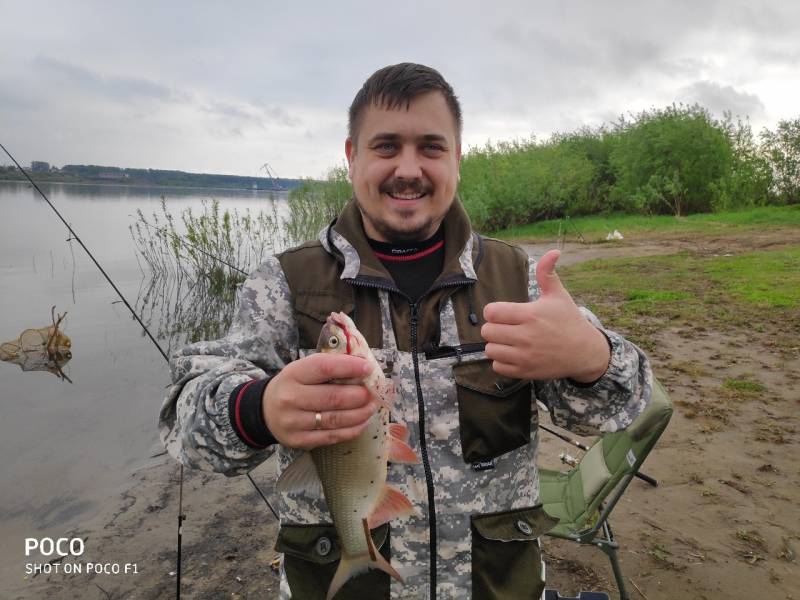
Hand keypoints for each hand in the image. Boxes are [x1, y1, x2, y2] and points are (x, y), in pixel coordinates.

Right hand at [262, 353, 375, 449]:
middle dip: (359, 396)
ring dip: (359, 414)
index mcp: (293, 374)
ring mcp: (294, 422)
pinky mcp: (299, 440)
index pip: (324, 368)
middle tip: (372, 393)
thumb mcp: (304, 369)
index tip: (367, 368)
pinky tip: (362, 423)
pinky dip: (352, 430)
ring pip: (335, 420)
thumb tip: (364, 368)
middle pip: (333, 398)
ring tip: (371, 408)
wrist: (265, 411)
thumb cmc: (294, 385)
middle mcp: (291, 398)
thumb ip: (330, 367)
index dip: (349, 367)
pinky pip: (331, 437)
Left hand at [481, 249, 609, 381]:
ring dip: (496, 345)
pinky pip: (498, 366)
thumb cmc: (569, 321)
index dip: (494, 311)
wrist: (584, 352)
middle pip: (487, 331)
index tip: (503, 312)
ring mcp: (525, 356)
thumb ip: (548, 274)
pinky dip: (501, 361)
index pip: (491, 312)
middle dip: (494, 327)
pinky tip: (512, 353)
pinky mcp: (525, 371)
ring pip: (490, 350)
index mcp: (530, 315)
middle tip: (506, 327)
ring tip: (508, 340)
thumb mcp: (559, 296)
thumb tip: (553, 251)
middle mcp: (525, 336)